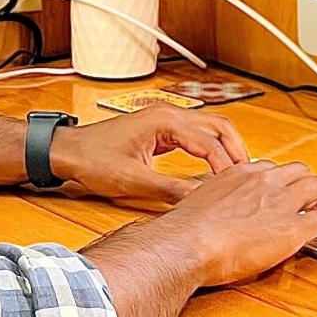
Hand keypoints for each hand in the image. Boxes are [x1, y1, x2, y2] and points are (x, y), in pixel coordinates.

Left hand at [49, 105, 248, 203]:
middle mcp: (169, 114)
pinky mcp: (160, 129)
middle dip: (237, 150)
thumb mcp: (133, 181)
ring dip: (226, 147)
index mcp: (165, 121)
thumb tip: (199, 201)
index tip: (236, 188)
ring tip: (238, 173)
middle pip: (219, 126)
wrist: (68, 152)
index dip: (226, 167)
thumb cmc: (93, 160)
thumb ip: (170, 190)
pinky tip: (216, 167)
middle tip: (249, 176)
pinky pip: (196, 134)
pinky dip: (211, 147)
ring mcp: (165, 119)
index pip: (210, 143)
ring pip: (210, 128)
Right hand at [158, 160, 316, 287]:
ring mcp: (280, 201)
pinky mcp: (292, 227)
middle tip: (313, 201)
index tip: (284, 193)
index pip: (272, 169)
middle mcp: (263, 181)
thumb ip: (216, 201)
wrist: (187, 243)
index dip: (283, 182)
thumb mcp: (200, 202)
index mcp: (240, 173)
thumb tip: (213, 214)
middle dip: (310, 185)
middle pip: (300, 171)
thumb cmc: (186, 230)